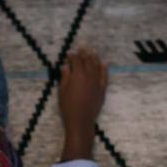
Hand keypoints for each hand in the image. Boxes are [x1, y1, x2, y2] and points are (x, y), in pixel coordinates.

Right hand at [58, 44, 107, 158]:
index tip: (69, 53)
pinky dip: (105, 68)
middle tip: (83, 46)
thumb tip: (65, 66)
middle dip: (84, 53)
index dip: (72, 56)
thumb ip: (65, 77)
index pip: (75, 61)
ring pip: (97, 66)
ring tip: (93, 50)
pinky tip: (104, 63)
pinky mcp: (102, 90)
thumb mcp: (62, 91)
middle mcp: (88, 76)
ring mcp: (97, 83)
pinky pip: (105, 76)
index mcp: (77, 76)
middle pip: (87, 61)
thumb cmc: (68, 107)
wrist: (81, 121)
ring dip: (94, 57)